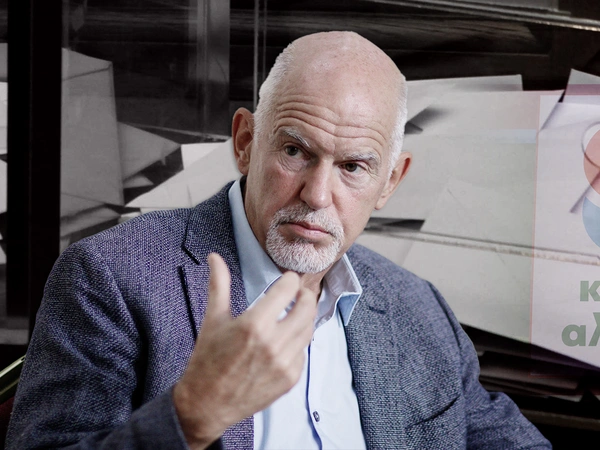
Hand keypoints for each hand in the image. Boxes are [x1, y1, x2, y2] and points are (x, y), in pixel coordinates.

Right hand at [173, 253, 316, 448]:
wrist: (206, 404)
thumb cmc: (207, 360)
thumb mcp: (213, 319)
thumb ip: (219, 285)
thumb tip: (215, 258)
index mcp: (254, 324)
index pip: (287, 290)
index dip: (289, 280)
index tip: (287, 279)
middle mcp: (273, 344)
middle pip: (307, 308)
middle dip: (305, 295)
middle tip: (299, 293)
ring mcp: (284, 363)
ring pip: (309, 330)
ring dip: (305, 317)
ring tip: (294, 313)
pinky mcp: (290, 379)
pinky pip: (303, 352)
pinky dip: (298, 342)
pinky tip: (285, 339)